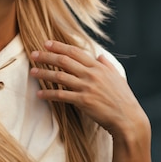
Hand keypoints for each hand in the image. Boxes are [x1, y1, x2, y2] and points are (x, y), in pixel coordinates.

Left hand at [29, 40, 147, 138]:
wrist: (128, 118)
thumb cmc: (123, 98)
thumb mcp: (118, 77)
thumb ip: (107, 65)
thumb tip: (100, 55)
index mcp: (99, 67)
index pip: (75, 52)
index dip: (59, 46)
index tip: (46, 43)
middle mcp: (91, 74)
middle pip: (64, 61)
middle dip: (47, 56)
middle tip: (33, 54)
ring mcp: (87, 87)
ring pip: (60, 76)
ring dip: (44, 73)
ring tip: (32, 72)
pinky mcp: (83, 101)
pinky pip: (61, 95)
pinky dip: (49, 94)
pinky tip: (40, 94)